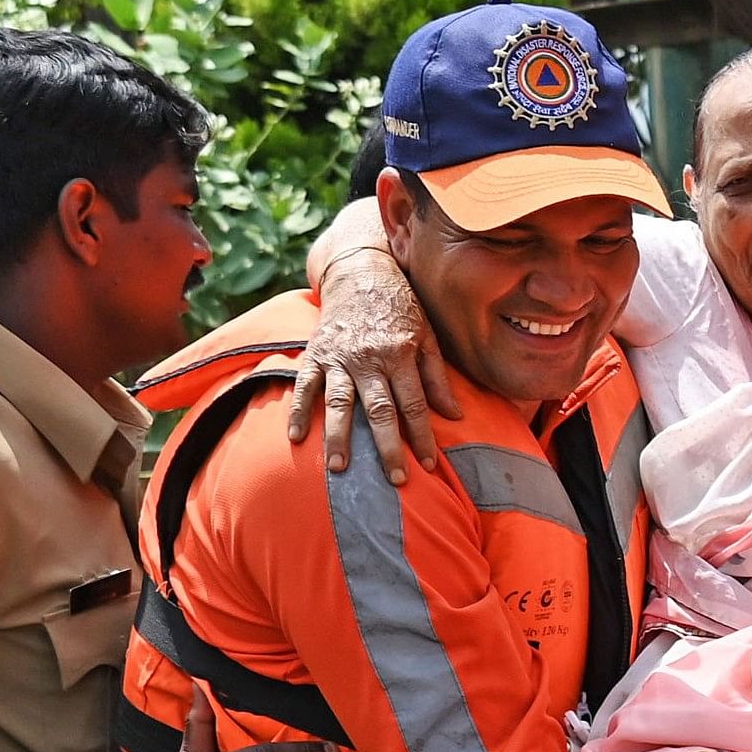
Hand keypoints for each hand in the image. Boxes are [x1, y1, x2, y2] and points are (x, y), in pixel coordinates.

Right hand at [284, 250, 458, 482]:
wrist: (360, 271)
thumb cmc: (400, 306)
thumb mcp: (427, 335)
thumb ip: (437, 377)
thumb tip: (455, 416)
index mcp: (400, 354)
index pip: (414, 404)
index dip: (423, 436)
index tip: (429, 465)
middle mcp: (369, 358)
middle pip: (380, 410)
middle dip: (388, 447)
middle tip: (395, 480)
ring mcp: (339, 357)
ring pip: (339, 402)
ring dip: (339, 437)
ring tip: (340, 468)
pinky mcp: (315, 354)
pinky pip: (304, 386)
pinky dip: (298, 411)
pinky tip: (296, 438)